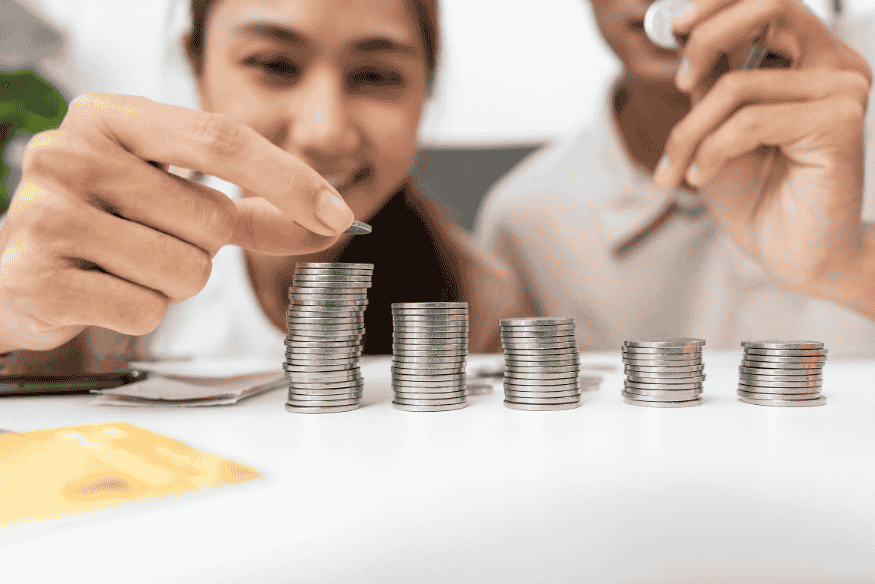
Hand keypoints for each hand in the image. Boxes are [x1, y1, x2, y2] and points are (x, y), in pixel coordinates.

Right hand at [0, 94, 353, 350]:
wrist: (20, 273)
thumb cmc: (108, 226)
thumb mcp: (178, 200)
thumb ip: (257, 211)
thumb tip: (331, 221)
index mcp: (111, 118)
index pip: (221, 138)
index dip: (288, 179)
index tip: (337, 213)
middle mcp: (71, 152)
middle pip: (210, 220)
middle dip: (202, 251)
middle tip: (150, 243)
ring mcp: (45, 213)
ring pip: (184, 271)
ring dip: (171, 285)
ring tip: (123, 268)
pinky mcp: (35, 276)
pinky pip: (145, 311)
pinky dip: (138, 313)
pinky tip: (101, 293)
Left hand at [654, 0, 872, 310]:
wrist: (794, 256)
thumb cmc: (759, 197)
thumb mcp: (717, 128)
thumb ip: (711, 82)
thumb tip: (684, 33)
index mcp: (810, 60)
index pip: (769, 1)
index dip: (718, 2)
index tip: (675, 24)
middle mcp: (835, 67)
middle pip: (768, 8)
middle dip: (706, 41)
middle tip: (680, 86)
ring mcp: (843, 91)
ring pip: (737, 85)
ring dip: (690, 131)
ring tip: (679, 169)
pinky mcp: (839, 123)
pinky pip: (749, 121)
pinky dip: (712, 151)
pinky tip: (701, 177)